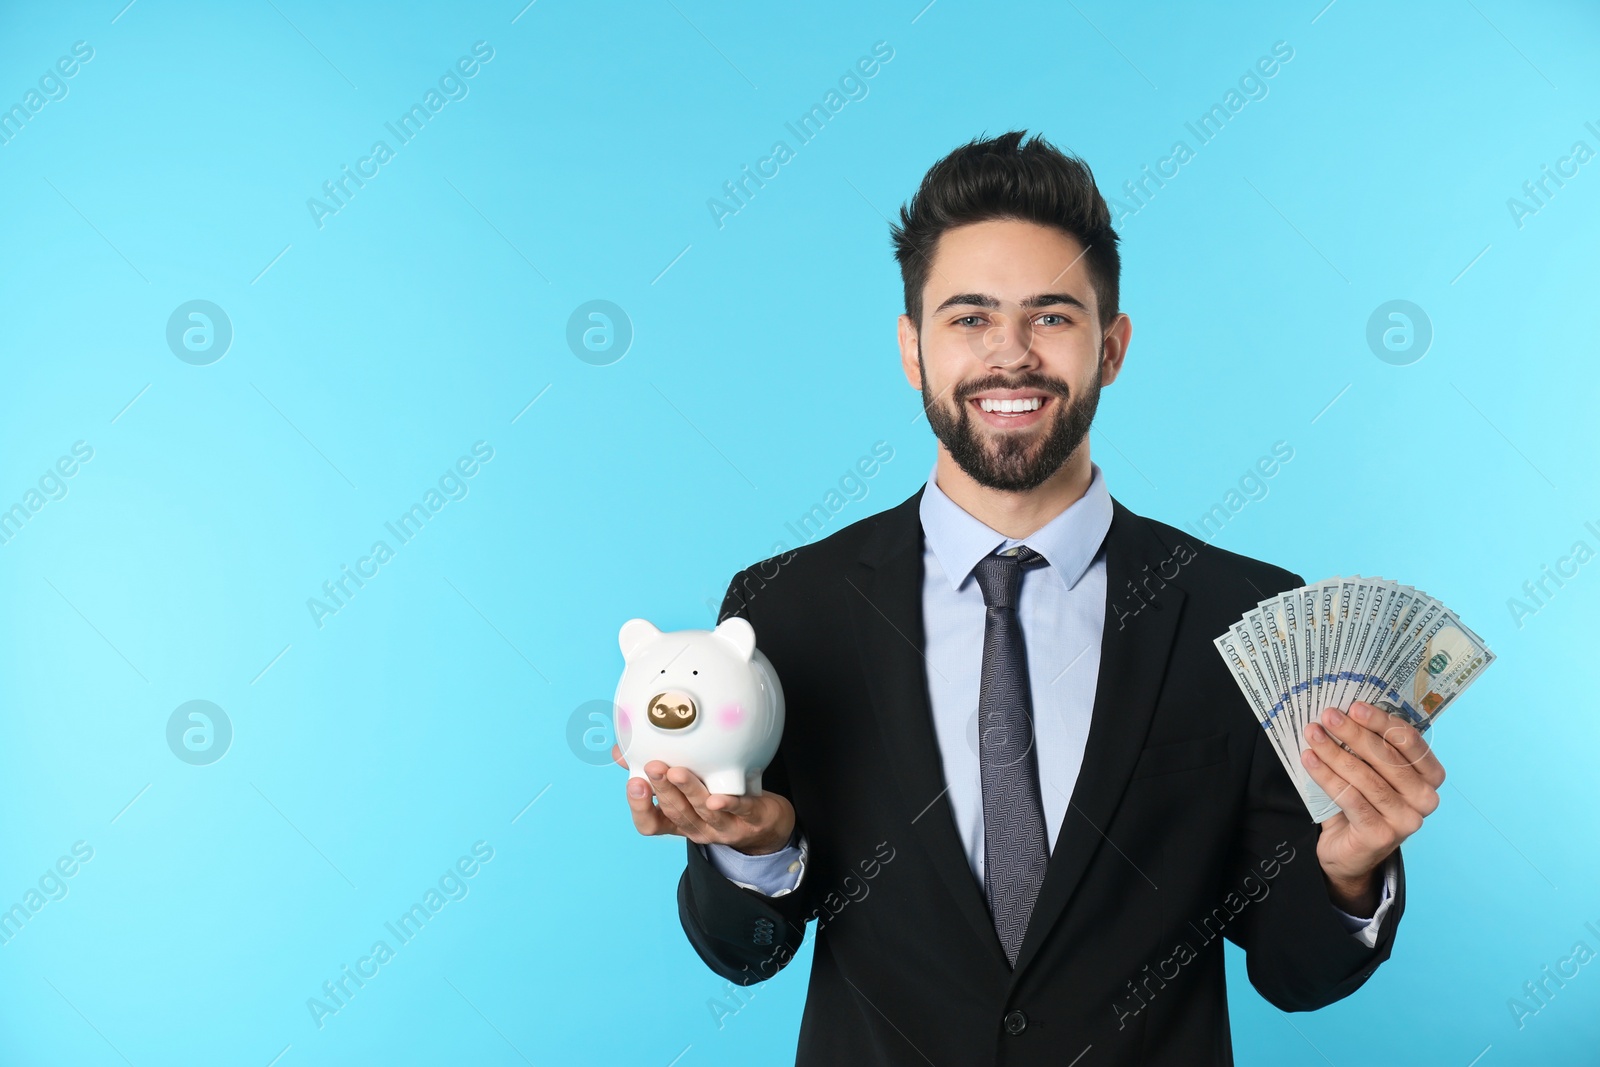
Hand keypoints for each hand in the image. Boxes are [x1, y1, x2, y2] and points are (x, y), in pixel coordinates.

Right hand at [613, 745, 796, 855]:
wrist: (765, 822)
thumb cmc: (716, 796)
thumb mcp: (684, 789)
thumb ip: (652, 770)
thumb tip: (619, 751)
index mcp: (678, 821)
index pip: (650, 823)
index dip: (641, 807)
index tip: (634, 783)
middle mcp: (697, 827)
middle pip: (676, 813)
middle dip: (663, 790)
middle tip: (653, 768)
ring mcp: (724, 826)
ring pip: (704, 810)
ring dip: (689, 791)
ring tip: (678, 772)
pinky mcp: (752, 819)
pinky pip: (741, 811)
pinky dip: (729, 803)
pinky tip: (720, 797)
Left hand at [1301, 701, 1443, 912]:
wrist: (1349, 851)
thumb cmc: (1362, 803)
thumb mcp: (1369, 770)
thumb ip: (1367, 747)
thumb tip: (1343, 712)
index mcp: (1429, 777)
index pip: (1409, 742)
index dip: (1382, 722)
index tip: (1355, 707)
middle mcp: (1425, 799)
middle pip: (1386, 758)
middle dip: (1353, 733)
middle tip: (1328, 716)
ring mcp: (1406, 820)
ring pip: (1365, 778)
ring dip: (1334, 752)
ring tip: (1313, 734)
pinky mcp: (1381, 835)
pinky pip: (1350, 798)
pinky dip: (1326, 776)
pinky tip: (1310, 760)